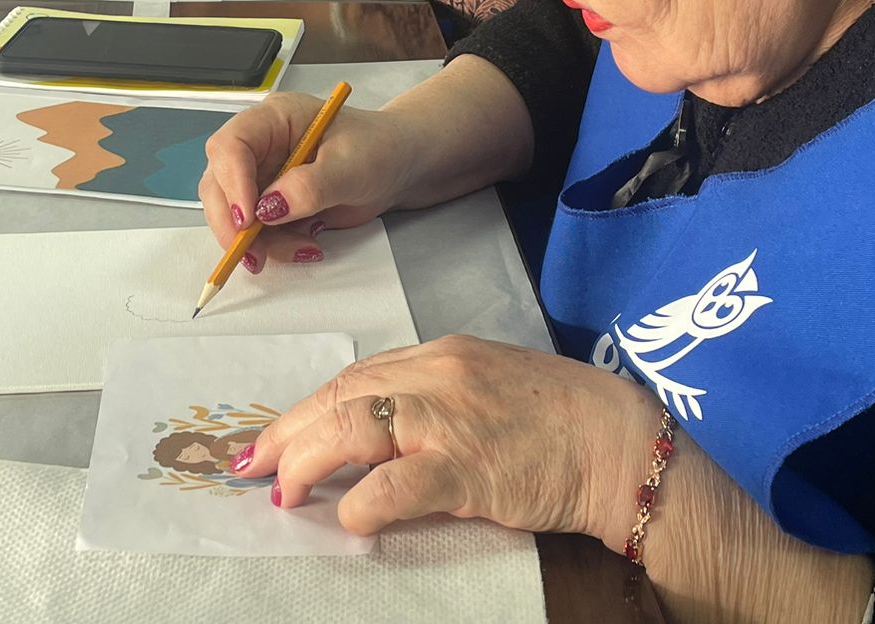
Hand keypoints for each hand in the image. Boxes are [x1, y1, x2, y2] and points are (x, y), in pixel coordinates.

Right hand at [199, 92, 415, 269]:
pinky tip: (306, 245)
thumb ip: (310, 186)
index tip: (248, 219)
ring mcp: (264, 175)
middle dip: (232, 222)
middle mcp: (261, 145)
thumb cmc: (379, 149)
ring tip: (302, 248)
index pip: (232, 145)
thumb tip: (269, 209)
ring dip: (259, 241)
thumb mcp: (351, 166)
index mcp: (274, 119)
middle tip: (252, 253)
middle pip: (219, 182)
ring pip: (234, 213)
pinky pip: (257, 231)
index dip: (233, 183)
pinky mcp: (272, 203)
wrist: (398, 166)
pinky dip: (275, 246)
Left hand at [236, 335, 652, 542]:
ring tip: (285, 493)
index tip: (277, 436)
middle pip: (341, 396)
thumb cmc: (558, 420)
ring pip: (351, 427)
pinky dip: (360, 502)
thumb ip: (435, 396)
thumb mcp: (487, 386)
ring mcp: (450, 419)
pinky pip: (394, 484)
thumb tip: (379, 430)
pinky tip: (348, 518)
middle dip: (289, 432)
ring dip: (306, 461)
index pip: (355, 377)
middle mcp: (438, 376)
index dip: (308, 408)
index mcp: (442, 354)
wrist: (617, 442)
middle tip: (256, 466)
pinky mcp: (467, 466)